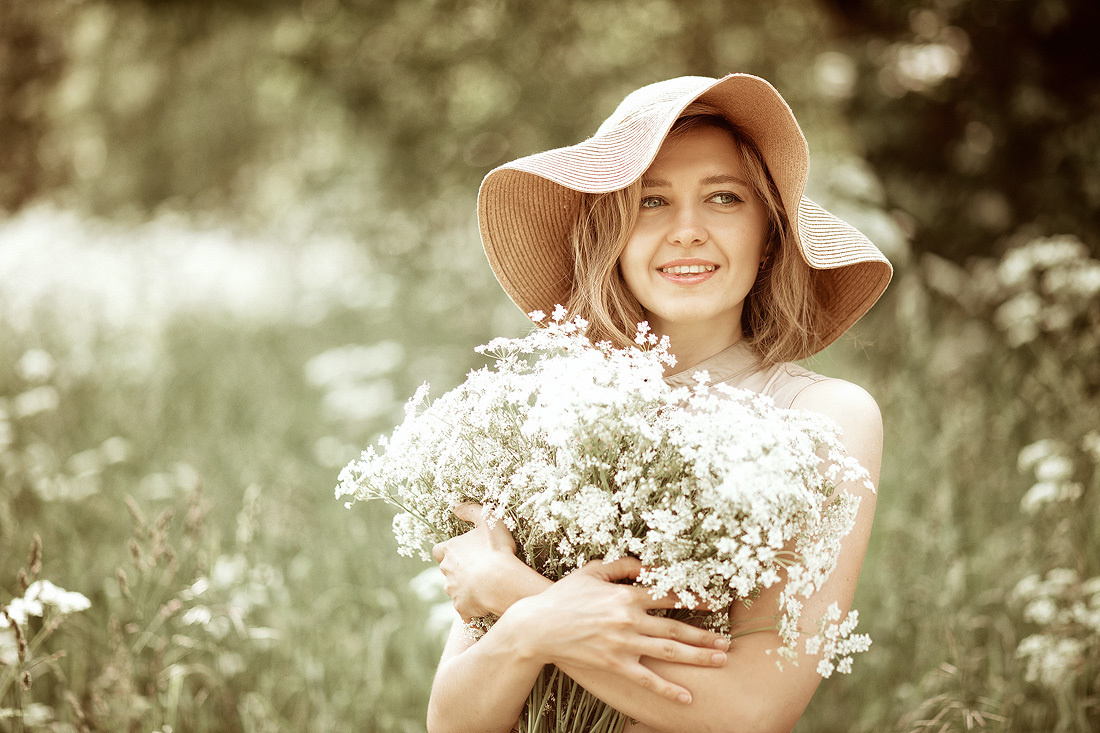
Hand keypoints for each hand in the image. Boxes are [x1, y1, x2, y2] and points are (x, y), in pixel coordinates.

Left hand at [432, 503, 547, 620]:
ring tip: (486, 585)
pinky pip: (465, 608)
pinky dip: (472, 606)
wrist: (500, 581)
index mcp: (450, 550)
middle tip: (479, 567)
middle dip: (459, 570)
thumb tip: (456, 506)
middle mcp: (446, 571)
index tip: (462, 551)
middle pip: (447, 570)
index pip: (438, 550)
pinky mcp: (462, 607)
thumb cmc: (495, 549)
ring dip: (466, 587)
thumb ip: (471, 510)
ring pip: (455, 589)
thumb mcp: (487, 519)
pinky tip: (486, 602)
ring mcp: (453, 591)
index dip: (448, 551)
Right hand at [503, 558, 729, 703]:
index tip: (716, 603)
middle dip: (706, 635)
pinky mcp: (614, 665)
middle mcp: (630, 620)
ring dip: (698, 657)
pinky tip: (687, 698)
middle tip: (728, 642)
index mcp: (627, 595)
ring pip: (669, 653)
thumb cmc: (563, 596)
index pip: (670, 596)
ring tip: (720, 661)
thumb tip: (646, 564)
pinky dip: (668, 689)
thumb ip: (621, 565)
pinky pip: (646, 679)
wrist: (536, 626)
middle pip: (677, 629)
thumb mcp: (591, 571)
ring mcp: (623, 644)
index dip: (696, 599)